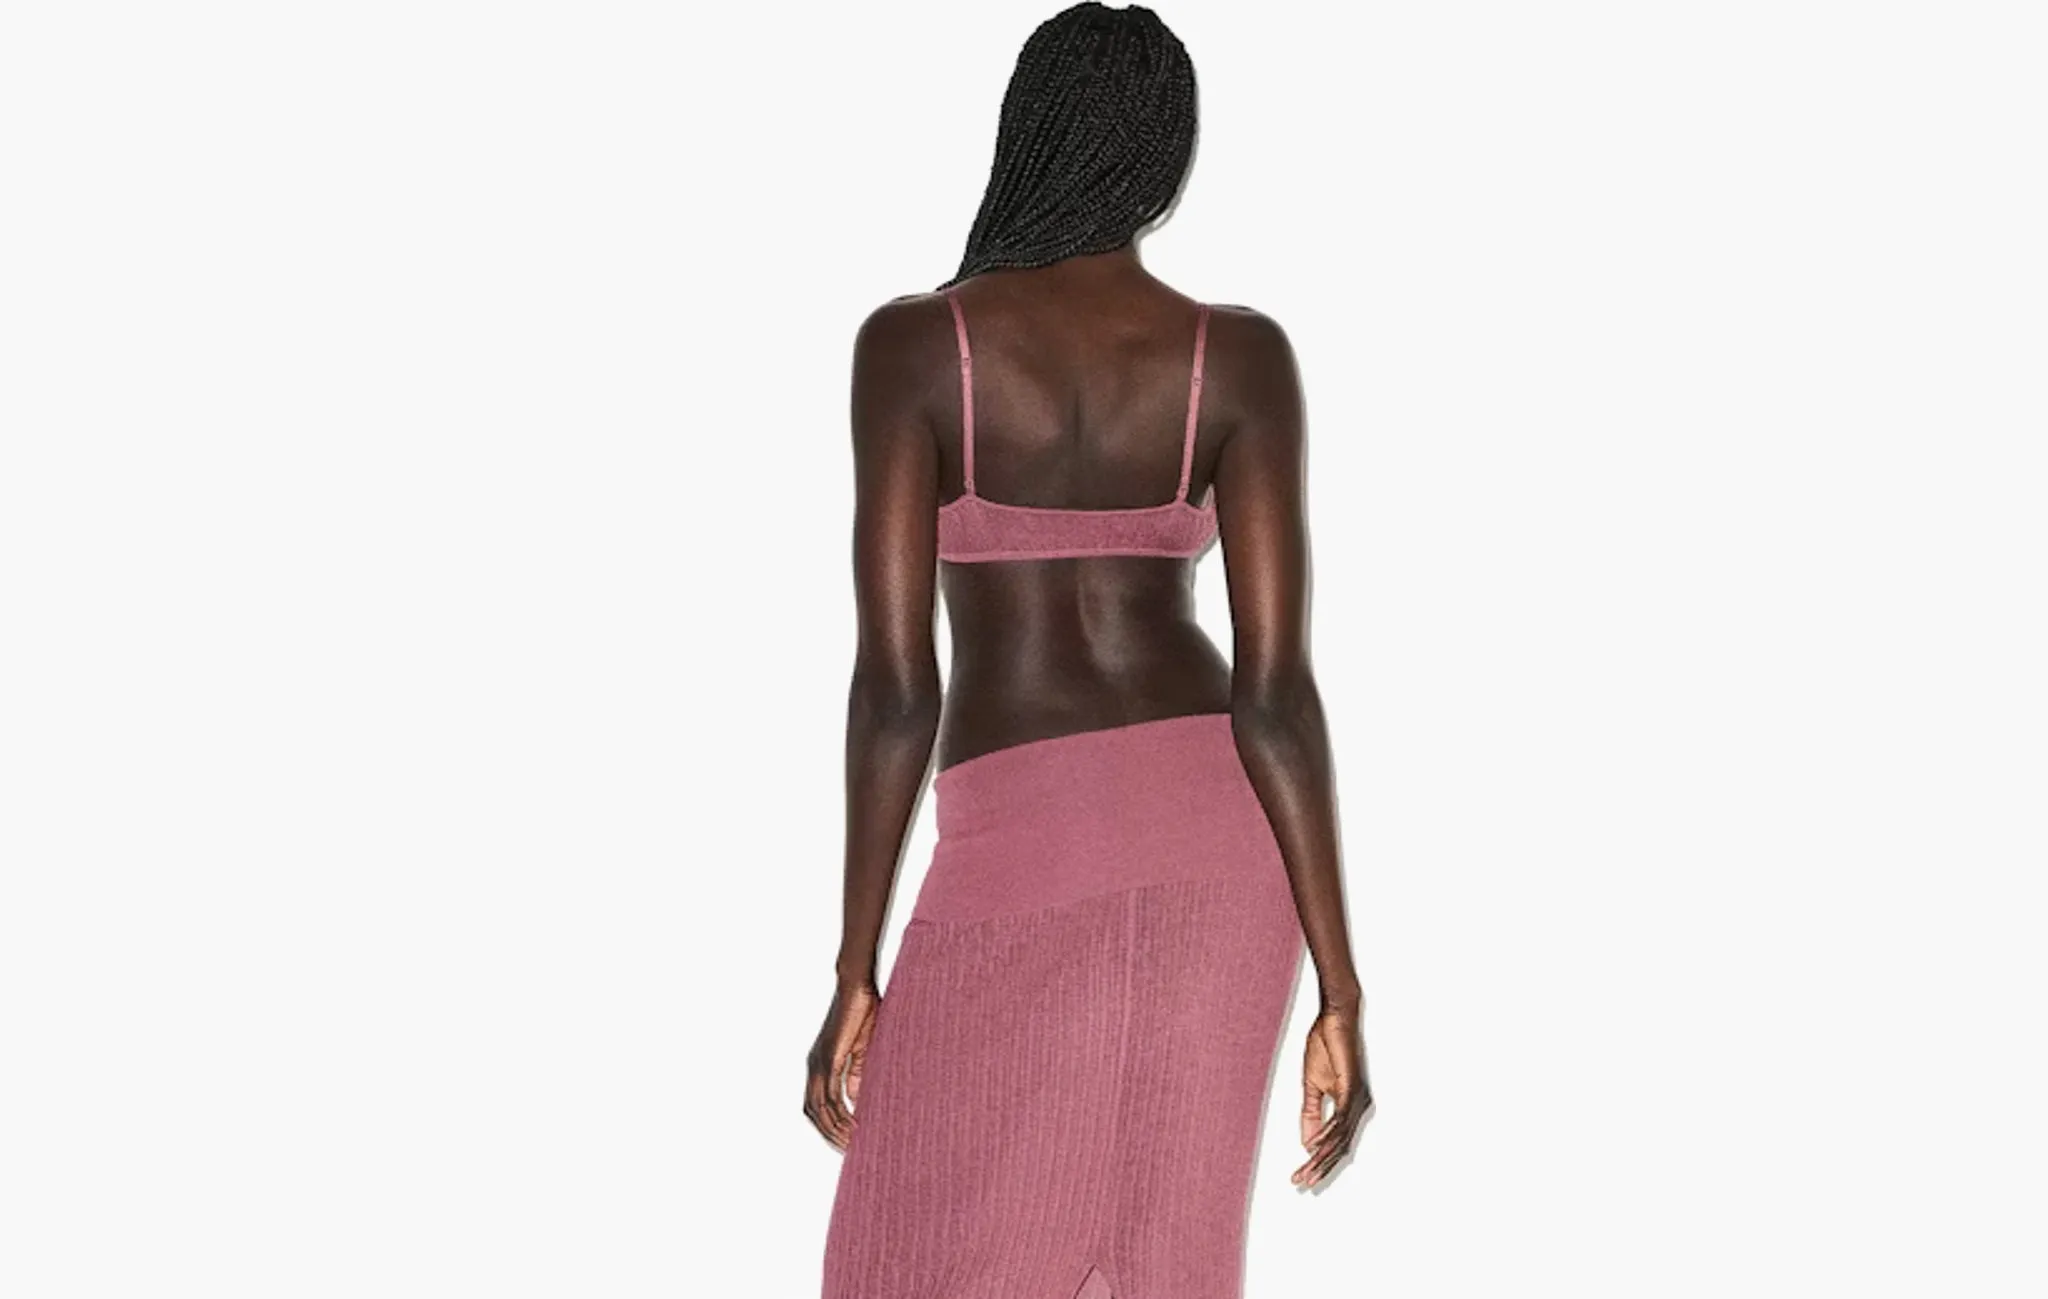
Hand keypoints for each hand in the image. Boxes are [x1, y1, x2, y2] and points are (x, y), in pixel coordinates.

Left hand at [804, 979, 878, 1151]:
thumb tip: (854, 1100)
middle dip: (828, 1134)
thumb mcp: (861, 1050)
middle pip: (813, 1112)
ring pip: (820, 1109)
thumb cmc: (861, 1012)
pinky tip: (854, 1125)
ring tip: (852, 1144)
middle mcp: (814, 1067)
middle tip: (847, 1151)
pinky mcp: (829, 1058)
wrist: (857, 985)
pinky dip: (840, 1113)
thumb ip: (856, 1074)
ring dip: (834, 1129)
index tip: (844, 1141)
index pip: (816, 1105)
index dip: (827, 1125)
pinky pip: (831, 1095)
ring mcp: (819, 1063)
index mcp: (819, 1065)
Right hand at [1292, 1000, 1370, 1188]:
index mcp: (1349, 1107)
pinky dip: (1326, 1134)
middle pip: (1338, 1147)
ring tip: (1306, 1172)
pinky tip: (1314, 1147)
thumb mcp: (1312, 1086)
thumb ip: (1311, 1114)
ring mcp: (1356, 1098)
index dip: (1319, 1162)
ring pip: (1339, 1137)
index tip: (1302, 1176)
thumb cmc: (1325, 1047)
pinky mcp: (1352, 1087)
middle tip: (1302, 1183)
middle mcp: (1357, 1107)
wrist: (1334, 1019)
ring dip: (1320, 1157)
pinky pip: (1339, 1117)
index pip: (1334, 1143)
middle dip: (1319, 1167)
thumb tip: (1307, 1142)